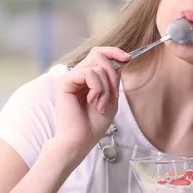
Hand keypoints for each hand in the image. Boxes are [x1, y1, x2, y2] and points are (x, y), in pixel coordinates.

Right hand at [52, 46, 129, 163]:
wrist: (81, 140)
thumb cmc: (94, 123)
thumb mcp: (111, 97)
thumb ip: (113, 78)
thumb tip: (119, 60)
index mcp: (86, 78)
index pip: (99, 54)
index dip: (114, 52)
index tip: (128, 58)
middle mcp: (77, 75)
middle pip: (99, 54)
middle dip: (112, 73)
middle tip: (112, 95)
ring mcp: (70, 77)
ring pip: (97, 65)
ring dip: (106, 86)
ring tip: (100, 104)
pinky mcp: (64, 82)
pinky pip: (89, 73)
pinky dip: (98, 88)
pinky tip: (93, 101)